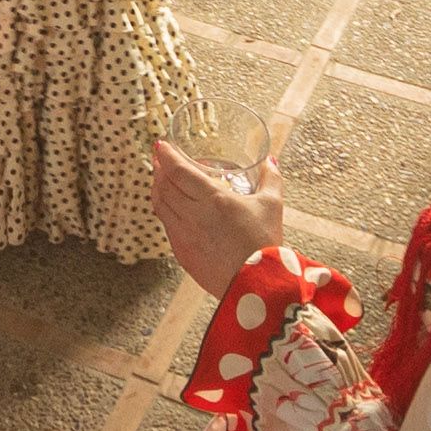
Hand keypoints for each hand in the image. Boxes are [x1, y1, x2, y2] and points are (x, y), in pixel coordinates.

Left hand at [150, 140, 284, 298]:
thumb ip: (271, 179)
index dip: (167, 156)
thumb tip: (271, 161)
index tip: (161, 144)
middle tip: (160, 158)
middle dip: (159, 169)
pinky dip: (164, 210)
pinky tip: (171, 207)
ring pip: (160, 206)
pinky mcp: (182, 254)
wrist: (256, 285)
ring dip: (157, 188)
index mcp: (214, 200)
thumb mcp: (272, 205)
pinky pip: (166, 226)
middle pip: (164, 186)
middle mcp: (193, 216)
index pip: (179, 172)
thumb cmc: (265, 244)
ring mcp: (184, 237)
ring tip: (161, 179)